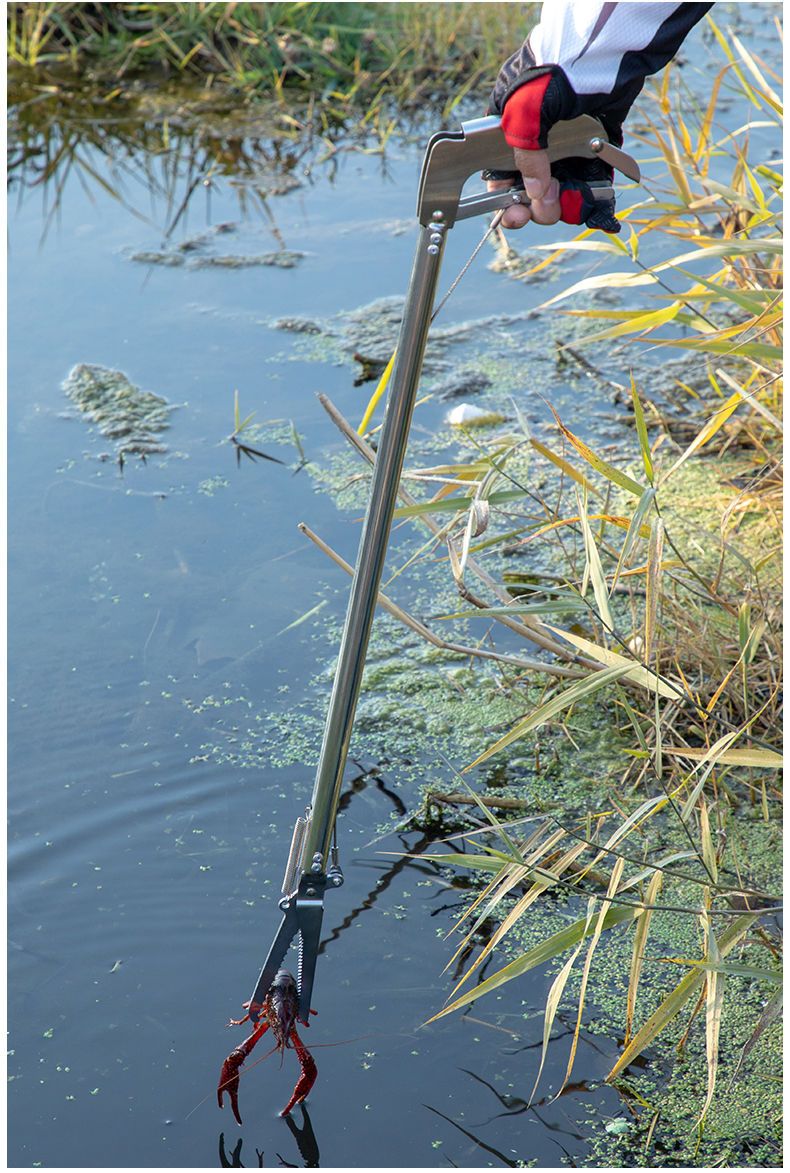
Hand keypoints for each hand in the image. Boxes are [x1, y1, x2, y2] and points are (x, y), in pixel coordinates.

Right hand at [487, 68, 619, 231]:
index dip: (507, 202)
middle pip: (533, 192)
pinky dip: (592, 201)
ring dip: (564, 206)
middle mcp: (540, 146)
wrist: (600, 51)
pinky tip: (592, 209)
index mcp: (512, 136)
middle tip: (547, 207)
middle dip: (538, 206)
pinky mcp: (597, 151)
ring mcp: (569, 150)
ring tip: (569, 201)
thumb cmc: (551, 74)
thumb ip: (525, 158)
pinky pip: (592, 185)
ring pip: (562, 193)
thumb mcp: (524, 115)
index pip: (503, 180)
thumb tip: (535, 195)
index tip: (515, 216)